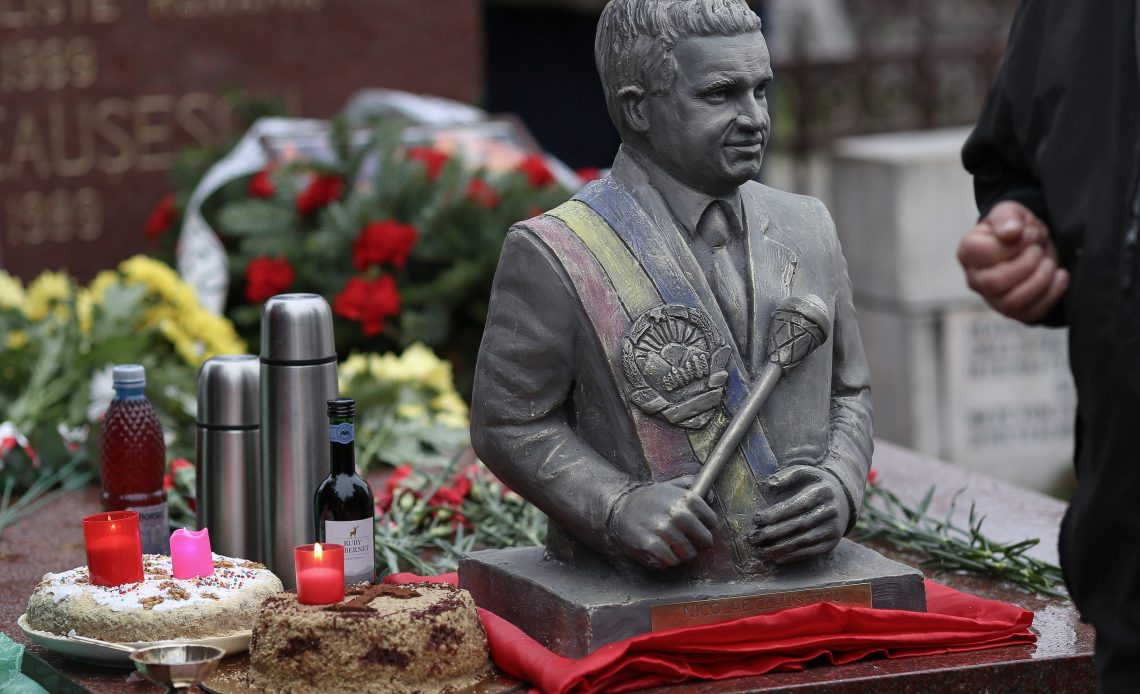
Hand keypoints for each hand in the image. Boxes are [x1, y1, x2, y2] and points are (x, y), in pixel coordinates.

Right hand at [608, 476, 716, 569]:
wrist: (617, 509)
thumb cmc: (648, 499)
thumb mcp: (670, 485)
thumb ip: (692, 485)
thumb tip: (712, 496)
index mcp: (686, 498)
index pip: (712, 521)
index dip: (705, 526)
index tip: (696, 527)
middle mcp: (677, 513)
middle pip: (705, 540)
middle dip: (698, 543)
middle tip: (687, 540)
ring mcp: (664, 530)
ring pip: (690, 554)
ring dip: (682, 553)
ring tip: (672, 545)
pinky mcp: (652, 546)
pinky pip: (672, 561)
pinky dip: (667, 559)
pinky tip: (659, 550)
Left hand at [750, 465, 847, 563]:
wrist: (843, 500)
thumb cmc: (815, 485)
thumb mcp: (806, 472)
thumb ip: (788, 474)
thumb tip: (770, 483)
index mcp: (823, 492)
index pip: (797, 505)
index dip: (776, 513)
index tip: (757, 518)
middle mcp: (831, 511)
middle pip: (800, 524)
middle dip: (775, 532)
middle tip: (756, 537)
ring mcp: (833, 529)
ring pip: (805, 541)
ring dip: (782, 548)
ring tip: (763, 551)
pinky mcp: (832, 543)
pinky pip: (811, 552)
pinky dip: (793, 556)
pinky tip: (777, 557)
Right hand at [957, 200, 1068, 322]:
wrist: (1031, 243)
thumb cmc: (1016, 227)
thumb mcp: (1010, 212)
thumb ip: (1006, 217)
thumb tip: (1011, 233)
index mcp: (968, 253)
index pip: (981, 254)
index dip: (1010, 244)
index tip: (1027, 234)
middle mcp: (975, 280)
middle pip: (994, 283)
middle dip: (1026, 264)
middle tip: (1038, 250)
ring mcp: (993, 299)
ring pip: (1011, 303)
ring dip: (1039, 281)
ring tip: (1049, 263)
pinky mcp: (1015, 312)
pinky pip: (1030, 314)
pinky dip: (1051, 295)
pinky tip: (1060, 276)